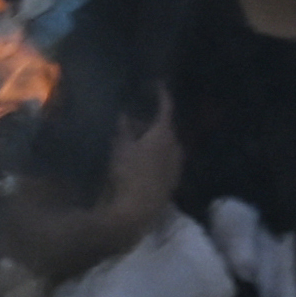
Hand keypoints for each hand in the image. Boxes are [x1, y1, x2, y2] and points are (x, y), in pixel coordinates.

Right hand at [104, 97, 183, 239]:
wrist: (138, 212)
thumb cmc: (128, 174)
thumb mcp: (120, 148)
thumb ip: (123, 129)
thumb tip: (123, 115)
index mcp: (164, 133)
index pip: (166, 106)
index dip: (161, 93)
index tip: (156, 84)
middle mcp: (175, 146)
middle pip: (165, 127)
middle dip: (149, 122)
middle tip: (132, 120)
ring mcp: (175, 166)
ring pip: (165, 145)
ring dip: (152, 140)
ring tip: (134, 141)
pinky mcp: (171, 182)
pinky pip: (164, 160)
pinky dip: (154, 155)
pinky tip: (141, 161)